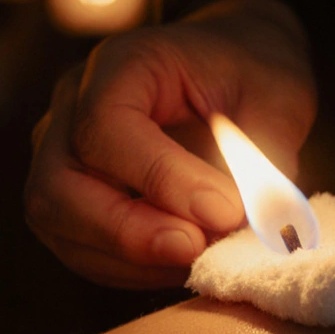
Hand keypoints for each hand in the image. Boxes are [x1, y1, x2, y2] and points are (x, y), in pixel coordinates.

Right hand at [26, 0, 316, 287]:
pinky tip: (182, 264)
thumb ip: (264, 159)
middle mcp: (71, 106)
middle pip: (57, 186)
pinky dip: (130, 269)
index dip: (160, 178)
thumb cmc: (251, 76)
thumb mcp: (278, 99)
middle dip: (127, 233)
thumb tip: (259, 226)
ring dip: (130, 259)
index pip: (106, 127)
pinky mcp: (69, 199)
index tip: (224, 211)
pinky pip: (80, 249)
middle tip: (197, 250)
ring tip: (200, 258)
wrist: (232, 71)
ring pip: (60, 225)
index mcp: (120, 64)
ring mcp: (59, 154)